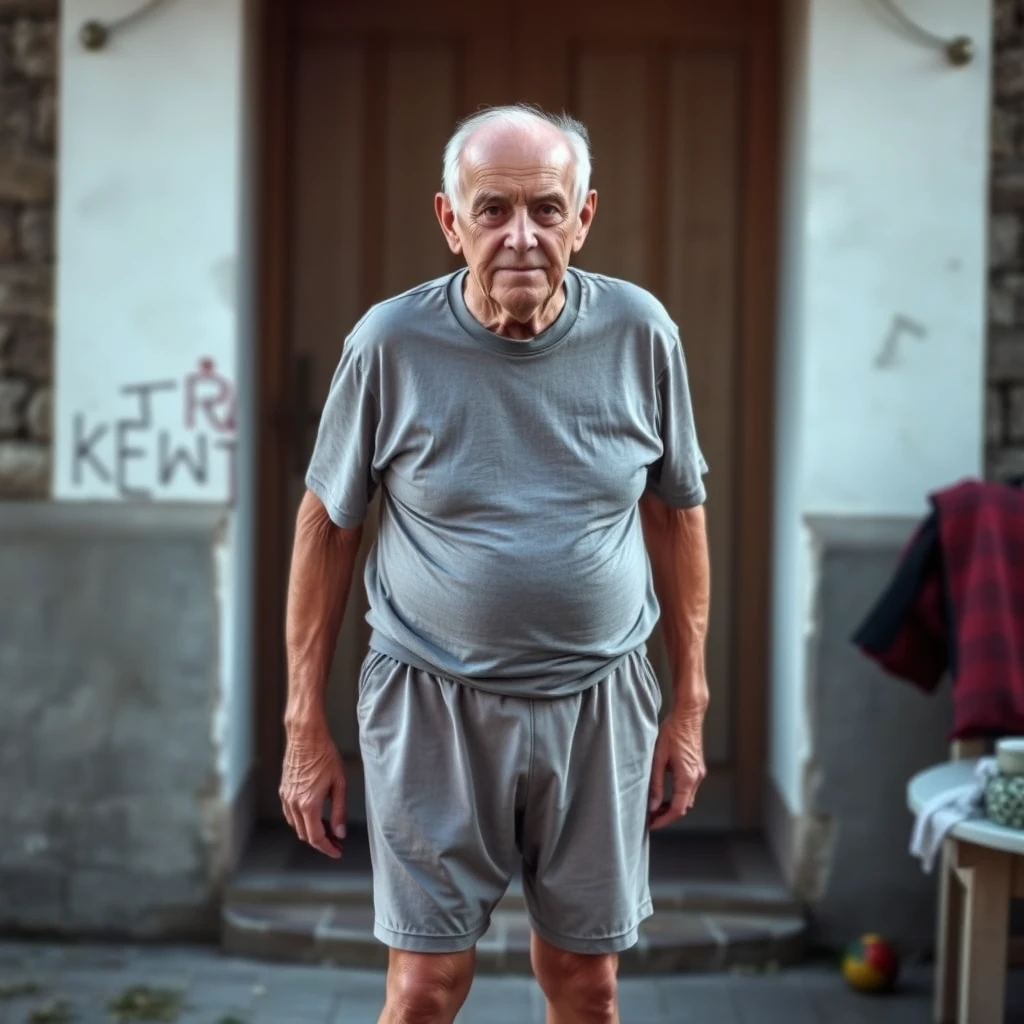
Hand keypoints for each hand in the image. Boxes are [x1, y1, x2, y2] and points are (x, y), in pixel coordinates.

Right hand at [279, 722, 346, 857]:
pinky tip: (314, 816)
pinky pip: (291, 814)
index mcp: (308, 804)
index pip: (316, 837)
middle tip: (336, 841)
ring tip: (328, 830)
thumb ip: (339, 811)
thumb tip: (340, 832)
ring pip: (296, 826)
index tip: (337, 852)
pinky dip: (302, 821)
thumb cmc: (324, 755)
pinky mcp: (284, 791)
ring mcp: (286, 798)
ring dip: (311, 832)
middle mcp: (294, 804)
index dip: (328, 848)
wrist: (305, 737)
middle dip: (321, 842)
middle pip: (305, 835)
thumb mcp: (339, 783)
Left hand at [648, 707, 706, 829]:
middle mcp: (696, 778)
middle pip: (684, 807)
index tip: (652, 825)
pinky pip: (689, 789)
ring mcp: (699, 773)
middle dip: (668, 815)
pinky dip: (678, 796)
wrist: (688, 715)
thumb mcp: (658, 758)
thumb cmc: (673, 732)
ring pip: (687, 799)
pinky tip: (666, 793)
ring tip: (655, 807)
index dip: (664, 820)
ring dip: (673, 806)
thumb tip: (653, 805)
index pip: (678, 809)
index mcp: (687, 778)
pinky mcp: (697, 767)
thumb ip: (656, 784)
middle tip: (650, 817)